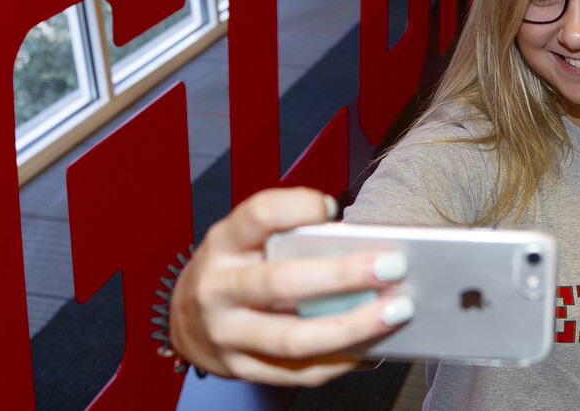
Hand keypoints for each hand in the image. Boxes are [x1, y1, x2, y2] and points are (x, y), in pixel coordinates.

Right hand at [169, 187, 413, 385]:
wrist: (185, 321)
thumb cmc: (233, 269)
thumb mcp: (246, 241)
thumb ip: (288, 235)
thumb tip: (359, 244)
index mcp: (224, 243)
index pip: (257, 215)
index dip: (296, 207)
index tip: (332, 207)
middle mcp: (218, 288)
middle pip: (281, 282)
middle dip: (342, 275)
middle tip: (392, 266)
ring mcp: (226, 334)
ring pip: (293, 338)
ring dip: (351, 327)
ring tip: (394, 313)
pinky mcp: (240, 368)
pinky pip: (296, 372)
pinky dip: (338, 362)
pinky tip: (370, 349)